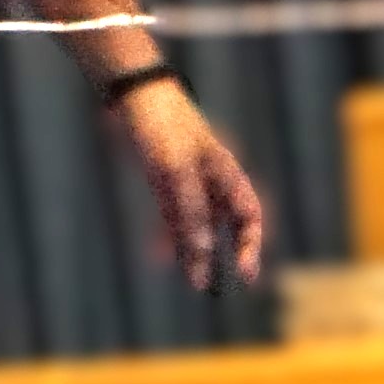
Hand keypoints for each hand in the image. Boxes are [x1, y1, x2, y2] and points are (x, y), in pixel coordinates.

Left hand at [115, 78, 270, 286]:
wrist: (133, 98)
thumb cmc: (162, 130)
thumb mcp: (175, 172)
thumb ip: (190, 212)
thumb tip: (203, 253)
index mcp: (227, 173)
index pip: (249, 216)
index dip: (251, 245)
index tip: (246, 275)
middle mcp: (213, 180)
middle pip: (226, 225)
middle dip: (222, 253)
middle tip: (212, 286)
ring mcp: (189, 182)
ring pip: (197, 224)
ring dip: (192, 250)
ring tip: (189, 279)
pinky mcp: (165, 182)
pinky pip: (173, 216)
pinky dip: (169, 236)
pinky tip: (159, 257)